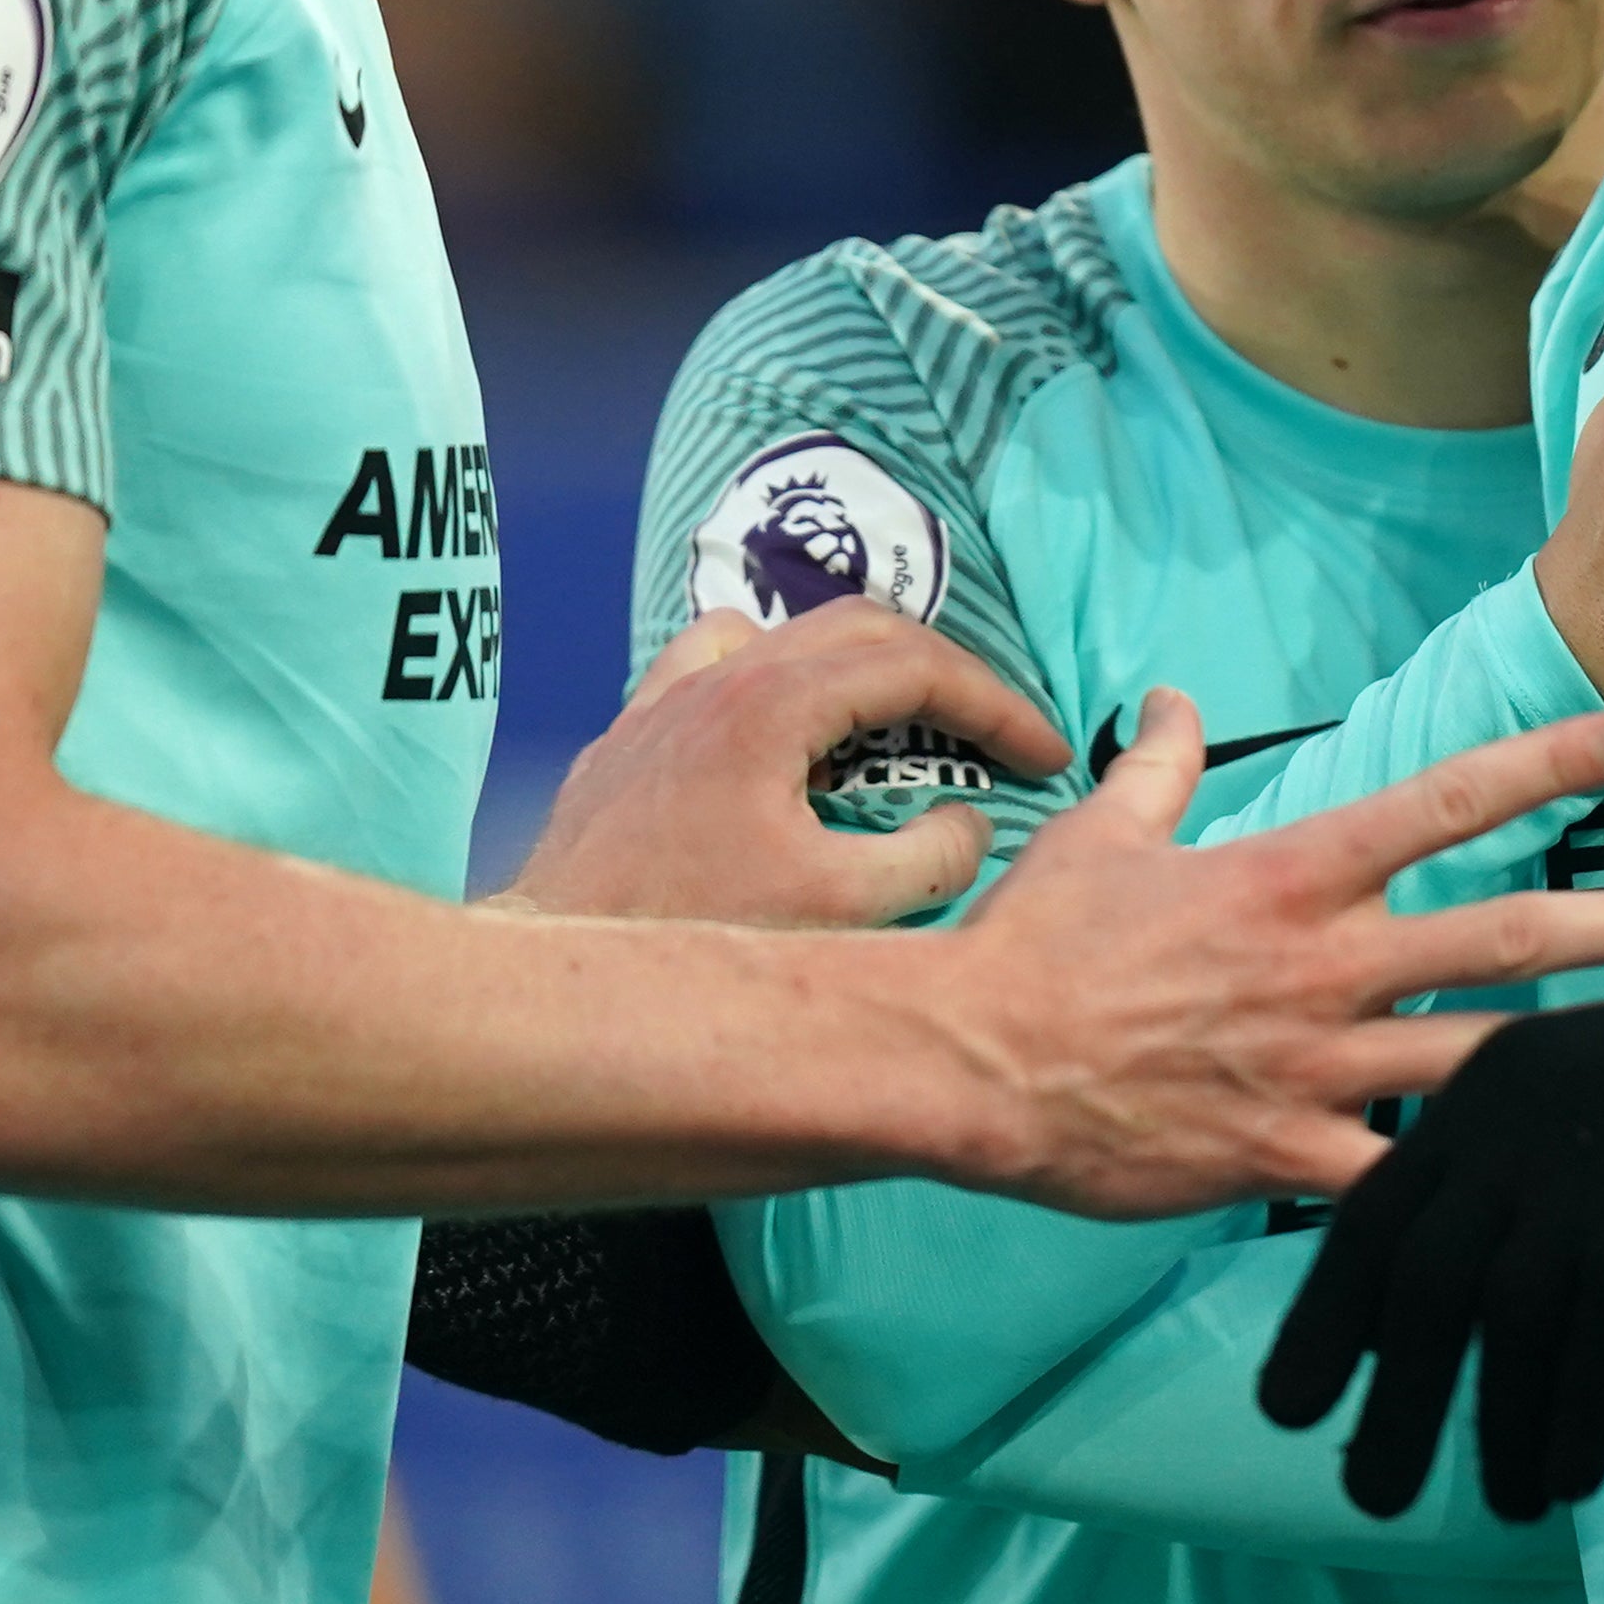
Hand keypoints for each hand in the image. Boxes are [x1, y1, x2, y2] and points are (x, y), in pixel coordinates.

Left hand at [505, 605, 1053, 926]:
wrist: (556, 974)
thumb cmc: (690, 943)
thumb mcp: (840, 913)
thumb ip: (930, 858)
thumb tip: (971, 824)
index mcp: (774, 704)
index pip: (918, 664)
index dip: (999, 704)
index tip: (1047, 756)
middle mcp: (717, 679)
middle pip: (863, 629)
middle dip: (947, 678)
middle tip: (997, 740)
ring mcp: (666, 701)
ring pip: (787, 637)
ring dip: (862, 669)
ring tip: (904, 728)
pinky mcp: (632, 739)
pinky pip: (715, 667)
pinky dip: (777, 682)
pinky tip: (785, 736)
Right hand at [941, 696, 1603, 1220]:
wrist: (970, 1063)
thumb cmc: (1036, 945)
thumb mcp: (1101, 834)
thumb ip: (1156, 764)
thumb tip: (1167, 697)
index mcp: (1290, 875)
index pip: (1444, 800)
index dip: (1548, 765)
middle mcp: (1322, 965)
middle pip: (1504, 936)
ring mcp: (1313, 1066)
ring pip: (1481, 1061)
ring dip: (1580, 1057)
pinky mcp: (1286, 1157)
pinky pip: (1399, 1176)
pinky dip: (1466, 1183)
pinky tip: (1540, 1195)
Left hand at [1258, 914, 1603, 1517]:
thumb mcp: (1571, 1105)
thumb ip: (1500, 1182)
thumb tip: (1423, 1306)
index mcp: (1479, 1089)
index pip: (1373, 1216)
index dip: (1328, 1320)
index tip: (1288, 1409)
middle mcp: (1512, 1121)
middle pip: (1423, 1282)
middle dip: (1394, 1398)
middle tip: (1368, 1497)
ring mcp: (1585, 1164)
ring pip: (1506, 1322)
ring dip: (1491, 1429)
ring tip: (1497, 1507)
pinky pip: (1599, 1342)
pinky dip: (1577, 1421)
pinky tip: (1569, 1482)